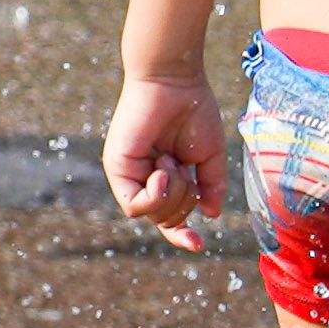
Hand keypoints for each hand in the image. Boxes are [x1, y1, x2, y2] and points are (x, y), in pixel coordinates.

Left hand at [100, 76, 229, 239]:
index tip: (198, 246)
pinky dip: (156, 194)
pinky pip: (134, 204)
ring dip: (172, 194)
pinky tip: (163, 169)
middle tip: (184, 168)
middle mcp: (143, 177)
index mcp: (164, 176)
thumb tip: (211, 215)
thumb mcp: (209, 156)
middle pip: (163, 219)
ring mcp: (129, 173)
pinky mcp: (117, 167)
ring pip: (151, 215)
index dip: (181, 236)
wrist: (175, 80)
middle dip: (184, 202)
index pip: (167, 217)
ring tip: (171, 162)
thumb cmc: (193, 110)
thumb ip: (210, 186)